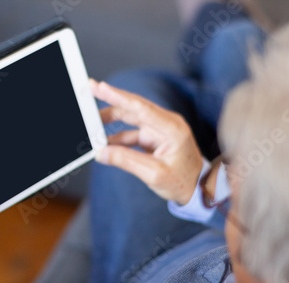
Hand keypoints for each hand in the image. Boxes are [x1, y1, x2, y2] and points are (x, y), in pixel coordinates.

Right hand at [90, 79, 203, 204]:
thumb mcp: (154, 175)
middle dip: (110, 99)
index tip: (101, 87)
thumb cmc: (183, 182)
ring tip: (91, 123)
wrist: (198, 189)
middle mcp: (166, 124)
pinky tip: (104, 142)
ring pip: (131, 117)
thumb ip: (126, 161)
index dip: (119, 97)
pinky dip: (117, 136)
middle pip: (134, 107)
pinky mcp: (154, 137)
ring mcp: (160, 129)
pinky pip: (131, 131)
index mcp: (172, 129)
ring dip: (111, 120)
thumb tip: (101, 152)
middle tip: (90, 90)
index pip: (141, 108)